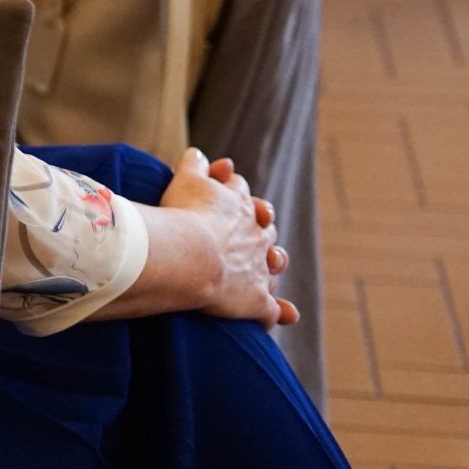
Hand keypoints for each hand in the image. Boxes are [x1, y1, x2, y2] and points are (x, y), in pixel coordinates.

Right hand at [161, 148, 295, 325]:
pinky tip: (284, 316)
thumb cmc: (184, 214)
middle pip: (265, 227)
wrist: (191, 255)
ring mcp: (259, 269)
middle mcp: (256, 236)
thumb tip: (198, 153)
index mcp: (240, 205)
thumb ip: (194, 165)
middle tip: (254, 226)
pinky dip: (279, 313)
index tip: (226, 184)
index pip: (240, 192)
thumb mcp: (186, 180)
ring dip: (273, 265)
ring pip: (274, 265)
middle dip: (261, 226)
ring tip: (271, 266)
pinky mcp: (257, 301)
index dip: (233, 189)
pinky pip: (272, 311)